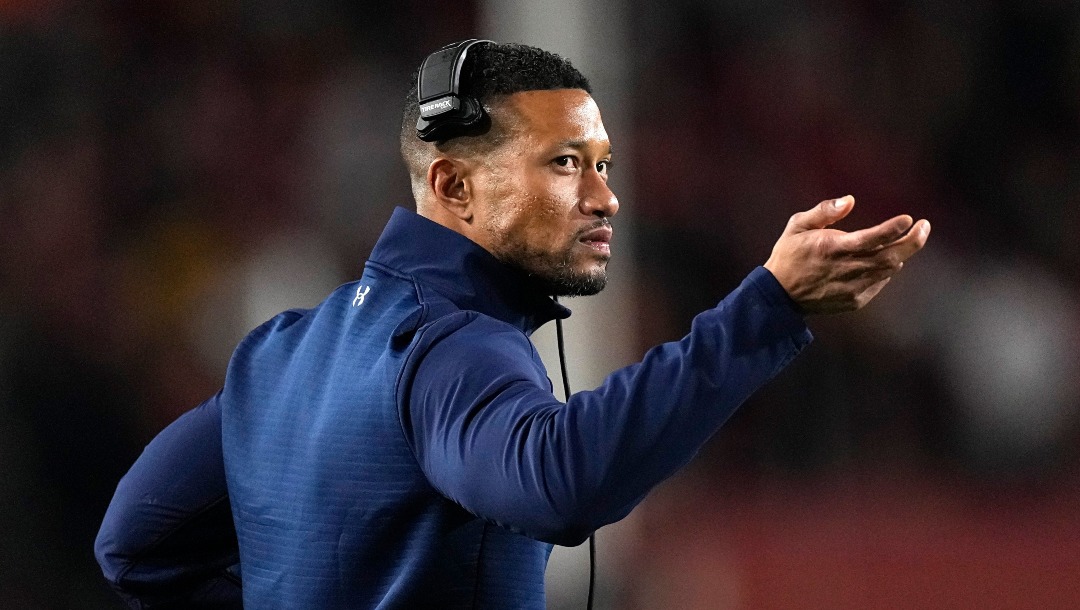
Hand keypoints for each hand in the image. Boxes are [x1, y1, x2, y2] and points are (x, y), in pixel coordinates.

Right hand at [763, 195, 929, 314]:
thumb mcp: (797, 226)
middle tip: (924, 227)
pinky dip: (884, 270)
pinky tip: (878, 261)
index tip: (909, 218)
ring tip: (905, 240)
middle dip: (912, 242)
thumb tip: (850, 200)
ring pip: (888, 270)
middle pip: (890, 257)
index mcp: (833, 248)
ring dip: (900, 254)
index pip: (871, 238)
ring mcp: (853, 288)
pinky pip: (879, 282)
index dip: (893, 229)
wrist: (780, 296)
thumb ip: (824, 211)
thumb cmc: (789, 255)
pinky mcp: (856, 300)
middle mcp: (846, 269)